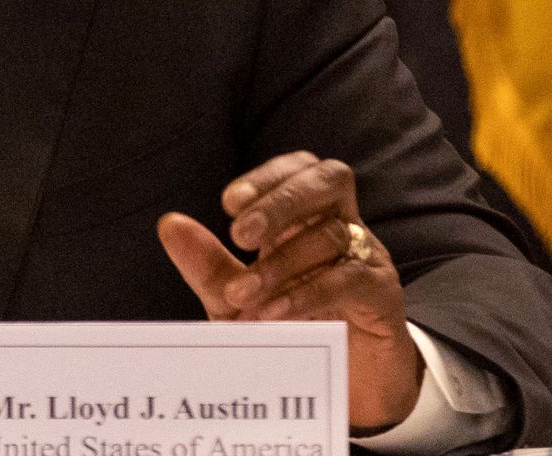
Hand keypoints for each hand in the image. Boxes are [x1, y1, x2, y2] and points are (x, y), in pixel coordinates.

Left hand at [157, 152, 421, 431]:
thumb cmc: (290, 326)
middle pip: (328, 181)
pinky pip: (349, 278)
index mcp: (307, 215)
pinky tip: (275, 312)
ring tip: (243, 296)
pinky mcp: (382, 292)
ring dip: (280, 264)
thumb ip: (207, 262)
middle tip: (239, 236)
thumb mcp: (239, 297)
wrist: (345, 383)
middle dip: (281, 201)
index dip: (267, 177)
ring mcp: (367, 255)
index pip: (299, 168)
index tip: (227, 204)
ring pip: (330, 236)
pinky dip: (307, 293)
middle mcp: (342, 224)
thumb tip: (169, 223)